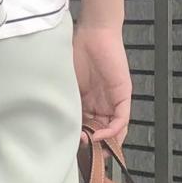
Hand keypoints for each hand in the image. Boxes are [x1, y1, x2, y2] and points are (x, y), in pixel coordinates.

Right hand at [72, 23, 130, 144]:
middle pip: (101, 130)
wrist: (93, 32)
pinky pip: (121, 118)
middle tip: (82, 150)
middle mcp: (101, 102)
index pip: (86, 126)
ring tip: (91, 147)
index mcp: (86, 100)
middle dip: (93, 144)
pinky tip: (99, 135)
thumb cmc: (76, 51)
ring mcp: (113, 99)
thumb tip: (58, 123)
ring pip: (113, 128)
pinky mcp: (123, 94)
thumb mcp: (66, 82)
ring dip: (104, 141)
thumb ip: (66, 101)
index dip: (81, 138)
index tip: (71, 146)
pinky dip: (112, 130)